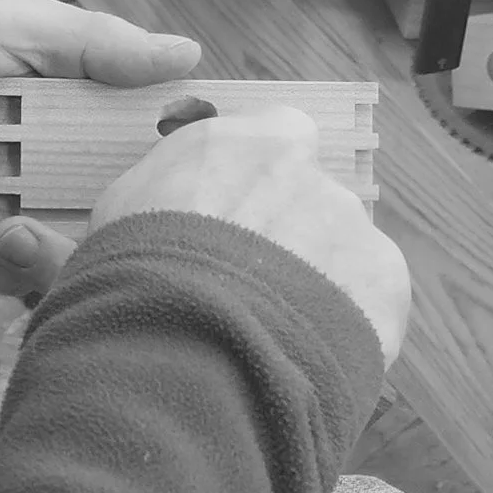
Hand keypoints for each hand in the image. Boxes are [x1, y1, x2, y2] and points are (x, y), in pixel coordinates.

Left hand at [0, 0, 199, 298]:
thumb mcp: (12, 30)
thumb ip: (96, 45)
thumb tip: (187, 55)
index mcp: (88, 111)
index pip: (154, 147)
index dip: (177, 169)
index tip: (192, 185)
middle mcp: (68, 167)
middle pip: (124, 219)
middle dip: (112, 235)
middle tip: (88, 225)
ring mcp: (26, 212)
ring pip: (70, 260)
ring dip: (40, 258)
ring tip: (4, 233)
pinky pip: (3, 278)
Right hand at [89, 105, 412, 365]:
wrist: (184, 347)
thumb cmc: (133, 274)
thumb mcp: (115, 219)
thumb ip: (153, 197)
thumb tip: (107, 213)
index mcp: (248, 139)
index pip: (276, 138)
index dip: (260, 183)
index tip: (238, 223)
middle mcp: (307, 169)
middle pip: (310, 200)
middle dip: (289, 239)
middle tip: (249, 290)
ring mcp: (350, 223)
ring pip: (341, 252)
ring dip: (318, 284)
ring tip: (272, 335)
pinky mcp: (384, 280)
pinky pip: (369, 300)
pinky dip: (346, 324)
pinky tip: (304, 354)